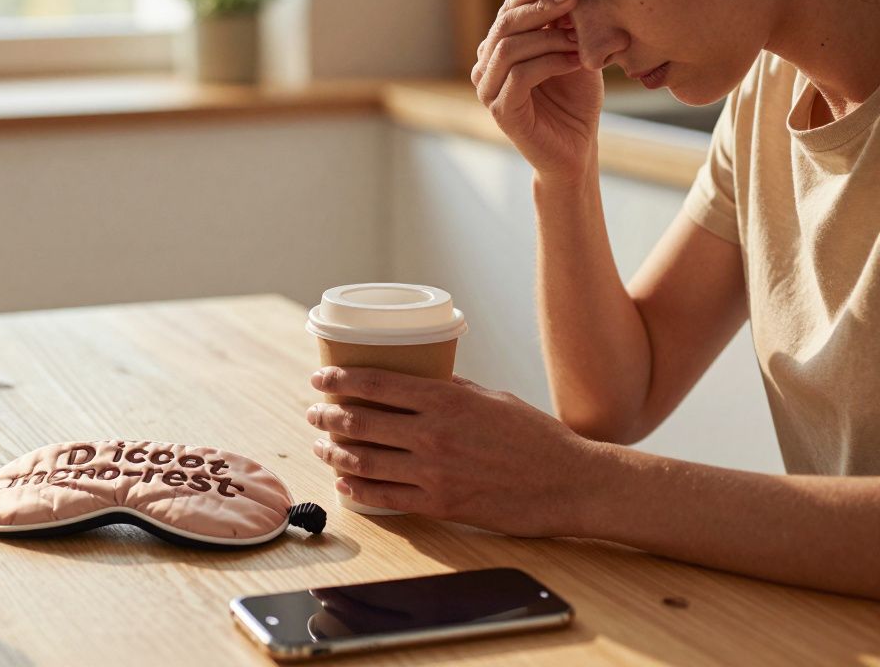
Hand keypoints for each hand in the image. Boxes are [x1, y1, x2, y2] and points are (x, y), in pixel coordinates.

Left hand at [307, 366, 597, 537]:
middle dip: (326, 415)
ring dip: (334, 451)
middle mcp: (432, 434)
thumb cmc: (535, 436)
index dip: (339, 379)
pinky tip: (345, 480)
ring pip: (364, 460)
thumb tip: (416, 380)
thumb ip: (450, 390)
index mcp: (445, 399)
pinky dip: (357, 487)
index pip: (375, 383)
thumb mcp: (491, 398)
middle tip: (313, 412)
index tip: (319, 378)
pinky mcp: (439, 504)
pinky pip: (384, 496)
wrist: (569, 482)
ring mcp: (433, 472)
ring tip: (321, 445)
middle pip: (360, 421)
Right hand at [471, 0, 603, 182]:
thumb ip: (563, 26)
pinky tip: (575, 62)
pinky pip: (520, 76)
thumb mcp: (573, 53)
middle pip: (504, 26)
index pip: (506, 13)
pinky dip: (550, 63)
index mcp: (498, 51)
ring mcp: (489, 91)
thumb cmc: (575, 101)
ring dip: (549, 38)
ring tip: (580, 41)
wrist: (576, 148)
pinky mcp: (501, 111)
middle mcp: (486, 69)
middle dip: (539, 8)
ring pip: (509, 48)